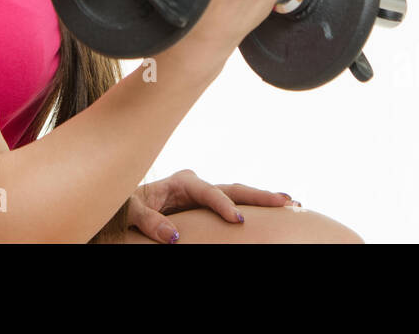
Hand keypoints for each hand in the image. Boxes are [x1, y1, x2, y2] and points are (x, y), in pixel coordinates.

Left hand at [127, 168, 293, 243]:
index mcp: (180, 182)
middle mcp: (197, 185)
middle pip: (233, 188)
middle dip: (259, 195)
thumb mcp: (132, 211)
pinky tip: (275, 211)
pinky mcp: (207, 206)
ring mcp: (204, 194)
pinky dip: (254, 208)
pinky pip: (234, 205)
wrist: (126, 203)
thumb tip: (171, 237)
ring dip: (263, 199)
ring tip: (292, 203)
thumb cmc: (127, 205)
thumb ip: (148, 220)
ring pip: (239, 195)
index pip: (208, 191)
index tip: (239, 221)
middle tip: (286, 202)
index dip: (223, 205)